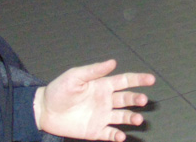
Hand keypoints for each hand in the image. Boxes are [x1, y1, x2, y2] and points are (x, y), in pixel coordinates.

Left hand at [34, 59, 153, 141]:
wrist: (44, 110)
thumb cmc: (60, 90)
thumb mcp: (75, 76)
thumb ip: (94, 70)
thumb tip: (113, 62)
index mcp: (104, 85)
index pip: (125, 81)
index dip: (139, 79)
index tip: (151, 79)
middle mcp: (106, 100)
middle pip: (127, 99)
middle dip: (137, 99)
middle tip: (143, 100)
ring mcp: (102, 116)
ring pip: (122, 116)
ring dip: (131, 117)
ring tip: (138, 119)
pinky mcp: (95, 130)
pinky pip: (109, 133)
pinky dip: (116, 136)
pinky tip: (121, 136)